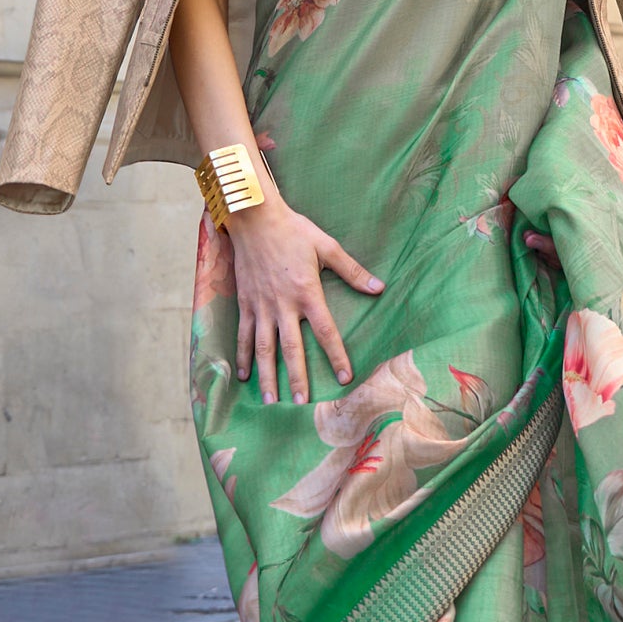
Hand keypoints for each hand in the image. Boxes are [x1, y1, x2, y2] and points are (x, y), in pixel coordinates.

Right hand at [228, 195, 382, 403]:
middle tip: (301, 404)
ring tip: (270, 400)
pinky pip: (243, 334)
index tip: (344, 377)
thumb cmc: (294, 230)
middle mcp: (283, 304)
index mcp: (307, 292)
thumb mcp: (327, 247)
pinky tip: (244, 375)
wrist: (254, 218)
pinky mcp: (245, 302)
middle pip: (291, 348)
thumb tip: (379, 288)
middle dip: (297, 377)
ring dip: (267, 375)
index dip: (336, 356)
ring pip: (264, 347)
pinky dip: (243, 356)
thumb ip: (352, 271)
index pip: (325, 331)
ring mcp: (261, 306)